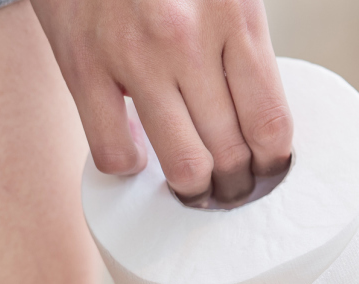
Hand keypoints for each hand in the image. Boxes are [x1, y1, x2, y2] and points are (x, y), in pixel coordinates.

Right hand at [32, 0, 291, 205]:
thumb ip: (243, 45)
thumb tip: (266, 122)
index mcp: (235, 17)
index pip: (271, 121)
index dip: (275, 164)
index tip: (270, 174)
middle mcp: (189, 40)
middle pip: (231, 150)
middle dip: (237, 185)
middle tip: (233, 189)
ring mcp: (134, 56)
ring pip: (182, 163)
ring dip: (194, 190)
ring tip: (196, 189)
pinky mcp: (83, 66)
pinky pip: (113, 150)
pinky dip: (130, 167)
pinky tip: (139, 154)